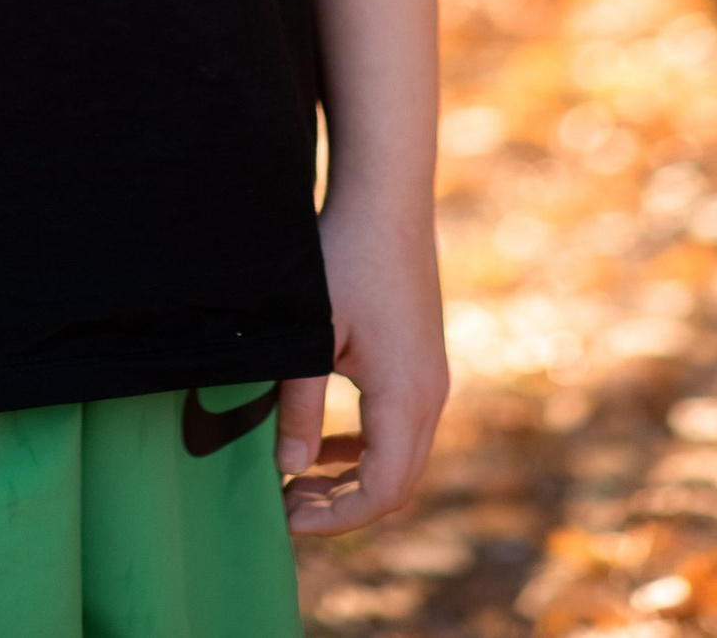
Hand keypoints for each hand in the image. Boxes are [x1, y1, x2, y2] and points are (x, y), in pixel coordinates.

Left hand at [277, 192, 448, 537]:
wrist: (386, 197)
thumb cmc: (345, 257)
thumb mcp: (311, 334)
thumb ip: (300, 406)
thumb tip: (287, 470)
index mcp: (407, 397)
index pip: (381, 492)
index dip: (335, 519)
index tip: (285, 520)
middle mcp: (430, 396)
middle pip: (395, 484)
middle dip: (342, 507)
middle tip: (285, 507)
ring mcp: (431, 378)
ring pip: (399, 457)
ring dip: (353, 478)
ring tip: (297, 482)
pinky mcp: (422, 360)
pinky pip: (399, 427)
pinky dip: (364, 448)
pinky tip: (325, 444)